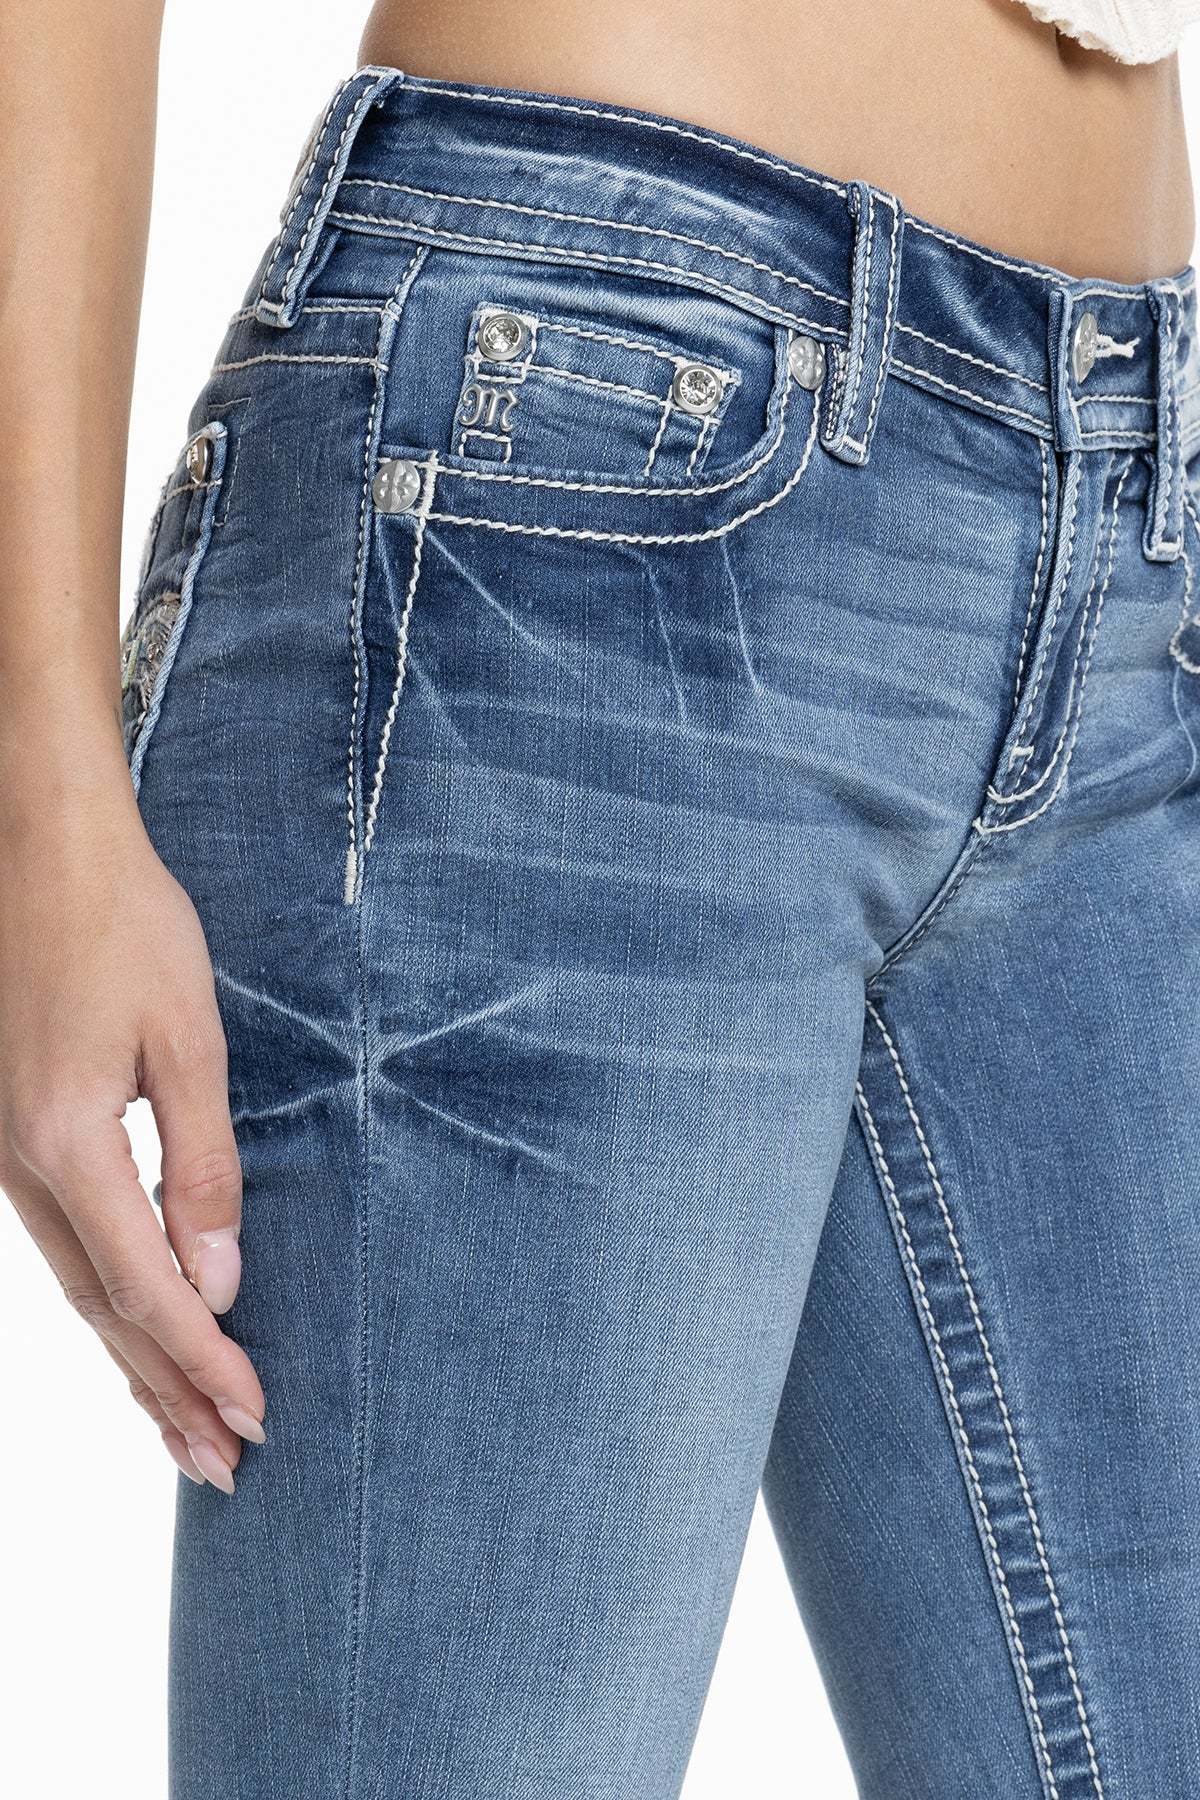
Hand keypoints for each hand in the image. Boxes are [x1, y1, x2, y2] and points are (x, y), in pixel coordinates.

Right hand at [0, 793, 263, 1493]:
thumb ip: (203, 1163)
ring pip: (74, 1286)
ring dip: (134, 1359)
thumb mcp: (190, 1039)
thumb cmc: (125, 925)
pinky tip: (133, 1326)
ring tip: (182, 1429)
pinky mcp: (14, 1133)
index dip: (202, 1360)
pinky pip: (60, 1243)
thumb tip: (219, 1276)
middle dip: (165, 1390)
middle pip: (101, 1308)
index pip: (146, 1285)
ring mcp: (6, 1152)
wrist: (42, 847)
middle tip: (222, 1464)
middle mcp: (22, 1165)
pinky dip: (105, 1300)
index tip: (255, 1415)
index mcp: (67, 1143)